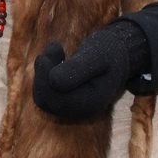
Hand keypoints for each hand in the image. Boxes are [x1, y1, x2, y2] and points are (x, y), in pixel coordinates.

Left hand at [32, 22, 151, 119]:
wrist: (116, 54)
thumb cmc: (108, 52)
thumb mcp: (96, 55)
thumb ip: (77, 68)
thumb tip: (52, 79)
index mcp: (93, 102)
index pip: (59, 100)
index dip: (46, 78)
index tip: (50, 50)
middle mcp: (83, 110)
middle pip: (48, 101)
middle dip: (43, 74)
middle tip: (54, 47)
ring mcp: (74, 107)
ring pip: (43, 99)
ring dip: (42, 74)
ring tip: (55, 49)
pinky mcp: (66, 101)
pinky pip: (45, 95)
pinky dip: (44, 76)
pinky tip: (53, 57)